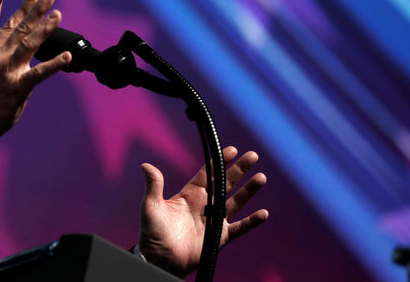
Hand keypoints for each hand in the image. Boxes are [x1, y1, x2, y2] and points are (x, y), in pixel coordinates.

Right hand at [0, 0, 70, 148]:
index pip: (9, 26)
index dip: (22, 10)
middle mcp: (0, 56)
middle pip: (21, 29)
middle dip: (37, 11)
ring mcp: (9, 70)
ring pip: (29, 44)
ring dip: (45, 28)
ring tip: (57, 15)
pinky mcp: (18, 86)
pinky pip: (39, 73)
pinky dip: (54, 64)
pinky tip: (67, 56)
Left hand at [138, 146, 268, 277]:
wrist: (160, 259)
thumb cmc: (152, 232)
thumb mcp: (151, 206)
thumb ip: (154, 185)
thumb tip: (146, 165)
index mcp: (190, 194)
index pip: (208, 174)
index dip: (220, 162)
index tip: (231, 149)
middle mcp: (205, 204)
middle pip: (226, 183)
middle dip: (239, 169)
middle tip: (252, 156)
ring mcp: (214, 220)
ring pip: (236, 202)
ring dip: (249, 190)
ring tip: (261, 177)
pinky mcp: (219, 237)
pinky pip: (239, 228)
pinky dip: (251, 222)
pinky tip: (263, 213)